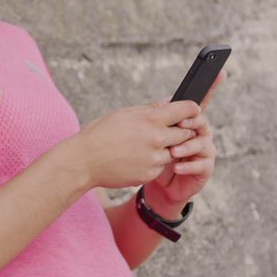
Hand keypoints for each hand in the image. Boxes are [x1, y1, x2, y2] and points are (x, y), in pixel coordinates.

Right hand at [70, 100, 201, 189]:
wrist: (84, 161)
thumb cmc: (100, 133)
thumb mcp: (123, 114)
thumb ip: (149, 109)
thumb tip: (168, 102)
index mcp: (150, 119)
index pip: (185, 110)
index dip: (192, 109)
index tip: (193, 110)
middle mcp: (156, 139)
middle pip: (185, 133)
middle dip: (181, 130)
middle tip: (169, 130)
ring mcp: (154, 159)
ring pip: (173, 152)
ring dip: (166, 148)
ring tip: (144, 146)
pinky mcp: (149, 174)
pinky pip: (160, 167)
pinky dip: (153, 163)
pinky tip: (136, 159)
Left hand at [145, 72, 222, 212]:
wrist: (157, 184)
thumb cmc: (156, 156)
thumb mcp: (154, 135)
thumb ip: (162, 119)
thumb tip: (165, 101)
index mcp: (189, 121)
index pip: (200, 102)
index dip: (211, 87)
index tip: (219, 72)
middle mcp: (200, 133)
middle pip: (202, 121)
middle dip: (192, 122)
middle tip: (180, 124)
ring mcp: (204, 150)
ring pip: (202, 142)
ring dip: (187, 146)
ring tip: (172, 152)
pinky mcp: (205, 168)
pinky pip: (201, 164)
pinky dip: (188, 165)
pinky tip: (176, 167)